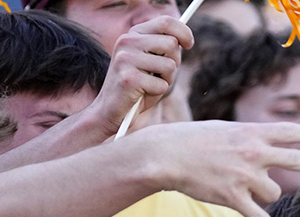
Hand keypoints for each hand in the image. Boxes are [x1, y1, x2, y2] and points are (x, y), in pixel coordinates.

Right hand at [92, 16, 193, 134]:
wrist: (109, 111)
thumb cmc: (137, 88)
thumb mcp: (151, 63)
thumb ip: (164, 49)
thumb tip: (184, 39)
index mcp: (133, 34)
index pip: (166, 22)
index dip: (183, 32)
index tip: (189, 44)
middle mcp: (127, 41)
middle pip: (171, 44)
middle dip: (174, 63)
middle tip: (161, 75)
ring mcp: (126, 58)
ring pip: (169, 66)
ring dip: (166, 80)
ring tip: (150, 86)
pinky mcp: (129, 78)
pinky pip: (161, 85)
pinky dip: (157, 93)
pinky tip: (142, 95)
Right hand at [131, 120, 299, 216]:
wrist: (165, 154)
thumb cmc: (192, 140)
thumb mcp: (225, 130)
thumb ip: (249, 137)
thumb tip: (268, 144)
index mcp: (251, 132)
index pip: (289, 132)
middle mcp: (253, 152)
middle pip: (298, 160)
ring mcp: (244, 175)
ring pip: (273, 193)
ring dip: (264, 194)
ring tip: (240, 186)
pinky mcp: (233, 197)